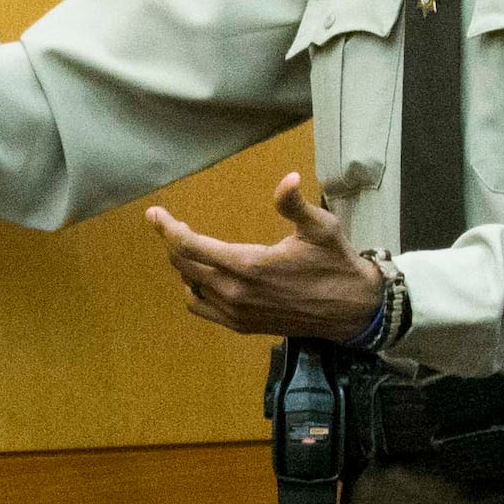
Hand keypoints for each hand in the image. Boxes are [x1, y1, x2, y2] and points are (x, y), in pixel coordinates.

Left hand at [147, 174, 385, 339]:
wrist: (349, 309)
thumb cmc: (335, 263)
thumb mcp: (321, 228)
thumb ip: (296, 205)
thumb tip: (288, 178)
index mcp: (248, 265)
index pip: (190, 247)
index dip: (167, 229)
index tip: (154, 213)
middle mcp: (235, 292)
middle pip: (184, 265)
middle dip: (173, 241)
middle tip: (170, 224)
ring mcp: (235, 312)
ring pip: (191, 286)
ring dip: (184, 265)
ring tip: (187, 246)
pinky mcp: (240, 325)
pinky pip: (201, 307)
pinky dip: (193, 289)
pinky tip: (200, 276)